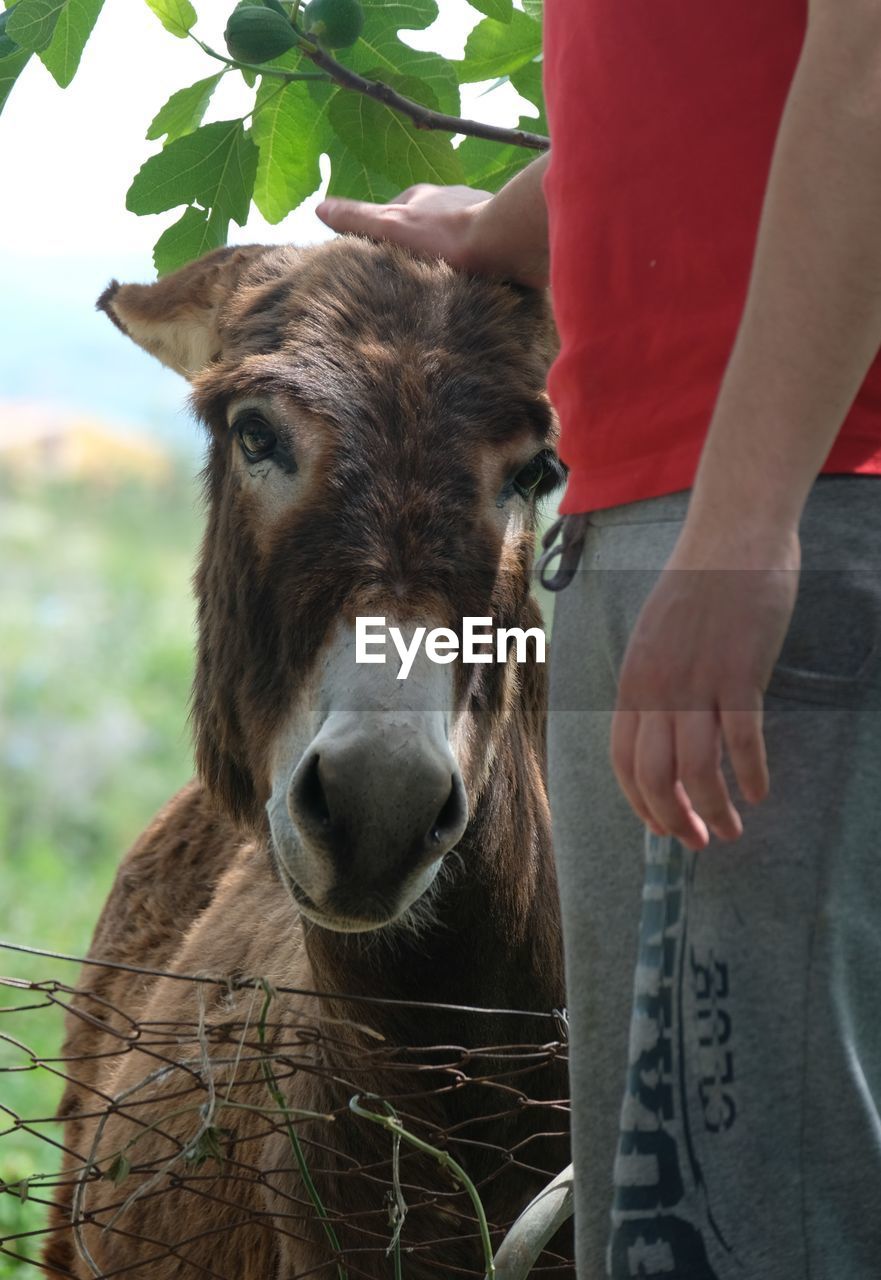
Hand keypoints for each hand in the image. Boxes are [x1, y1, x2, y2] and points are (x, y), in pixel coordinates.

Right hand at [318, 154, 549, 287]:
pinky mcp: (506, 236)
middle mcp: (453, 199)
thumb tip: (320, 208)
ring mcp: (481, 216)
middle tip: (411, 281)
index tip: (379, 264)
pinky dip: (477, 267)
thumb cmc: (447, 235)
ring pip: (457, 240)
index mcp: (423, 196)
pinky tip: (475, 289)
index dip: (382, 238)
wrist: (508, 240)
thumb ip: (357, 218)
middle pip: (426, 227)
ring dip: (450, 259)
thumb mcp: (391, 227)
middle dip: (418, 250)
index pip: (393, 215)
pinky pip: (485, 253)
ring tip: (442, 289)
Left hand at [611, 517, 800, 849]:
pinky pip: (741, 738)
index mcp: (632, 679)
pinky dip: (750, 774)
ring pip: (696, 767)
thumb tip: (665, 731)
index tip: (661, 826)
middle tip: (699, 841)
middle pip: (655, 775)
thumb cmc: (698, 583)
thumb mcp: (656, 637)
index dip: (640, 803)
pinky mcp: (740, 671)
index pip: (623, 760)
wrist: (732, 533)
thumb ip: (656, 683)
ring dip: (713, 809)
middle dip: (674, 819)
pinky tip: (760, 793)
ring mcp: (697, 680)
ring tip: (732, 830)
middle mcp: (656, 686)